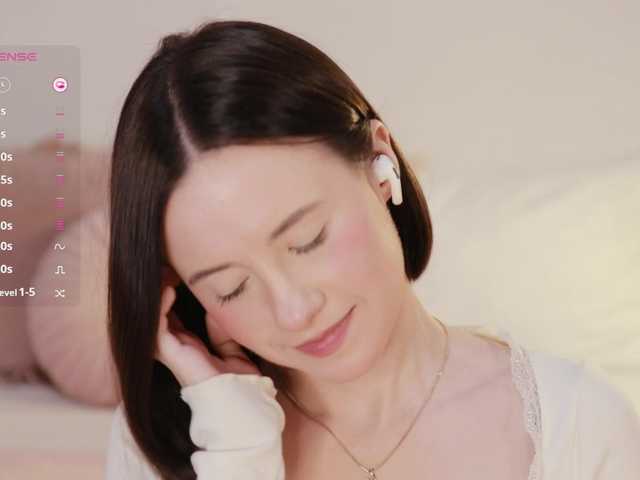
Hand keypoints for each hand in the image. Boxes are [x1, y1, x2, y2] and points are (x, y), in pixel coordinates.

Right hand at [154, 271, 261, 388]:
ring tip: (164, 275)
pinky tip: (168, 291)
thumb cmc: (239, 381)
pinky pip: (157, 329)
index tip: (177, 275)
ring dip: (156, 298)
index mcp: (190, 347)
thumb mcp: (232, 351)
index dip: (172, 297)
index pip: (173, 318)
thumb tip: (217, 312)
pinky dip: (160, 309)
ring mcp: (172, 352)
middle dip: (160, 293)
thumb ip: (223, 333)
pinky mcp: (171, 355)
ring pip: (153, 320)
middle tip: (166, 269)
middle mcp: (178, 348)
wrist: (241, 399)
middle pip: (159, 316)